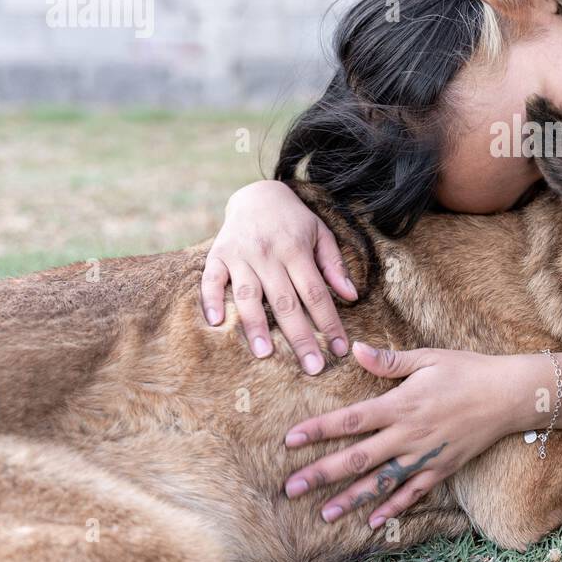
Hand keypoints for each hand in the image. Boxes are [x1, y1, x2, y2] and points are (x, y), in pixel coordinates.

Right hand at [201, 179, 357, 373]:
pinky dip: (211, 300)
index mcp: (296, 250)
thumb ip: (334, 265)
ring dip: (255, 326)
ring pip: (248, 295)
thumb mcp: (321, 234)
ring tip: (264, 354)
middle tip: (312, 368)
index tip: (340, 349)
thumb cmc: (294, 220)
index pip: (316, 293)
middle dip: (300, 337)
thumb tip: (351, 296)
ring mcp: (241, 255)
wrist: (257, 193)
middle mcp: (268, 254)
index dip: (329, 323)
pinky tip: (215, 322)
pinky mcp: (218, 255)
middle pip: (286, 302)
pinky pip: (211, 280)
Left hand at [282, 342, 534, 529]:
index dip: (319, 430)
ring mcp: (425, 456)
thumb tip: (355, 349)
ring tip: (324, 513)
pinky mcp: (441, 469)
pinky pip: (413, 493)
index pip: (351, 420)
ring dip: (351, 499)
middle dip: (322, 474)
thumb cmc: (467, 370)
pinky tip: (372, 521)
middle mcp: (409, 435)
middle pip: (357, 458)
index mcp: (401, 404)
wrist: (508, 395)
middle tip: (291, 488)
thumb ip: (389, 361)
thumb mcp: (428, 358)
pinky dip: (393, 508)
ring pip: (381, 482)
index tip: (290, 440)